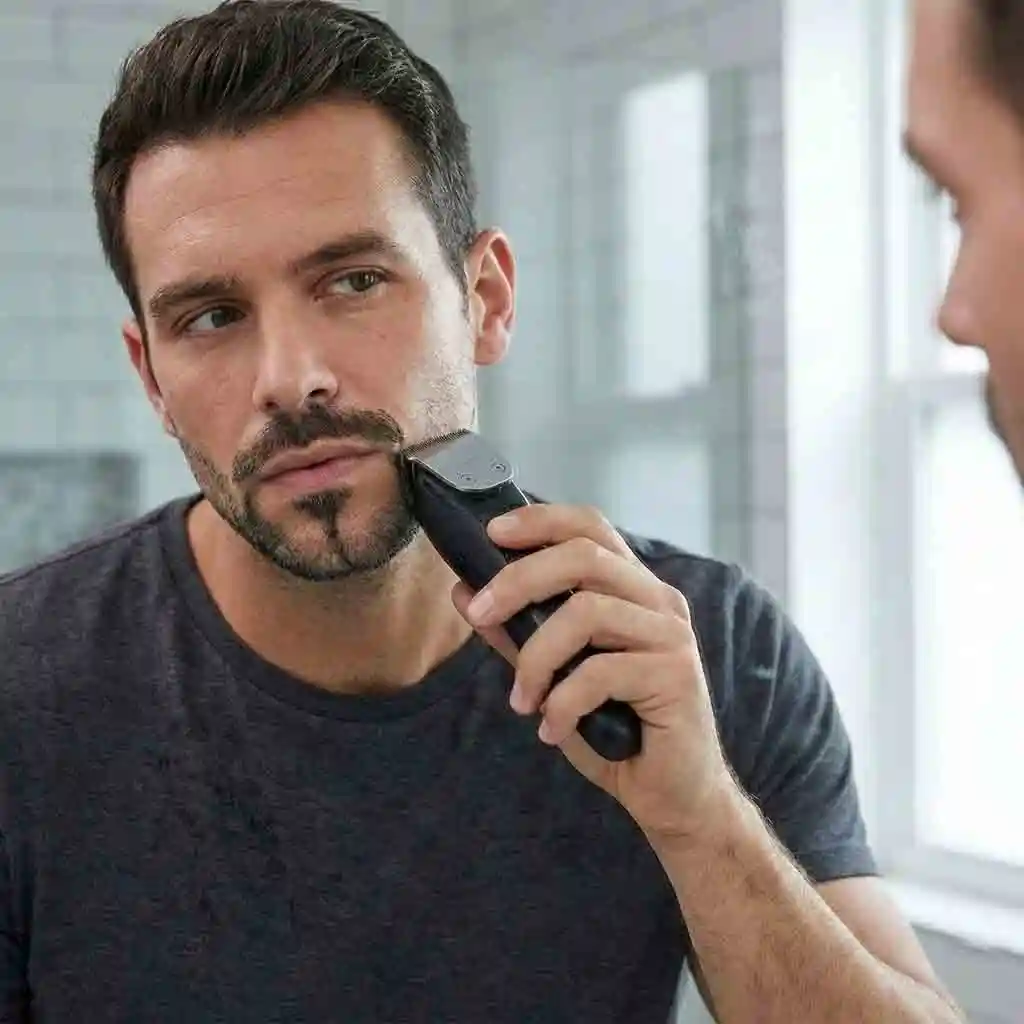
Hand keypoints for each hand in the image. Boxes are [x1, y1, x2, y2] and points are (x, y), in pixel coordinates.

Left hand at [450, 502, 737, 843]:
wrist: (674, 795)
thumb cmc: (616, 731)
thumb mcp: (552, 677)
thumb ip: (515, 633)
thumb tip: (464, 592)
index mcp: (633, 590)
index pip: (591, 527)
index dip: (541, 520)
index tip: (492, 532)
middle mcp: (658, 601)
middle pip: (583, 556)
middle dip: (519, 580)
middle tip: (478, 614)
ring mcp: (671, 636)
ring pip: (587, 612)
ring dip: (537, 657)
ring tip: (523, 699)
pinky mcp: (676, 676)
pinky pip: (600, 673)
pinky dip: (562, 704)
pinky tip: (552, 731)